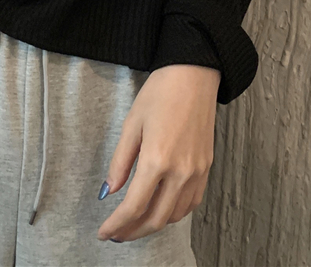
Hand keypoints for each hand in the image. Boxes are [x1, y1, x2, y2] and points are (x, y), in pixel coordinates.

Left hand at [96, 64, 220, 242]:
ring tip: (134, 224)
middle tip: (115, 234)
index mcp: (157, 160)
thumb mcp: (132, 123)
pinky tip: (160, 209)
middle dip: (133, 232)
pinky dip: (173, 213)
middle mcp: (181, 172)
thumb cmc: (160, 93)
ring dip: (153, 225)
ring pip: (175, 216)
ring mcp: (197, 172)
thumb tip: (109, 190)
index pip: (134, 206)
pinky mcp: (206, 168)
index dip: (117, 224)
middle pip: (156, 219)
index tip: (104, 232)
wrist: (193, 75)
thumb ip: (120, 161)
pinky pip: (191, 203)